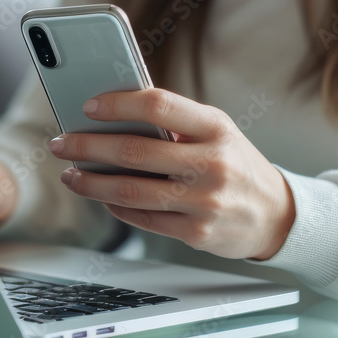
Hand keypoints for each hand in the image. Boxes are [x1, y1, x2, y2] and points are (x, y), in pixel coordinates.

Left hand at [47, 89, 294, 259]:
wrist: (276, 215)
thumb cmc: (236, 165)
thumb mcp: (218, 133)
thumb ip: (175, 122)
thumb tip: (112, 115)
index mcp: (216, 127)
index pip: (159, 106)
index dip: (118, 104)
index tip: (88, 106)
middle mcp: (212, 163)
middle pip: (134, 152)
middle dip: (87, 148)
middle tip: (61, 144)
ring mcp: (204, 201)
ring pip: (131, 191)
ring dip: (91, 183)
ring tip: (71, 175)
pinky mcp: (196, 233)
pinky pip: (143, 218)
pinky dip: (116, 206)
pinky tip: (103, 196)